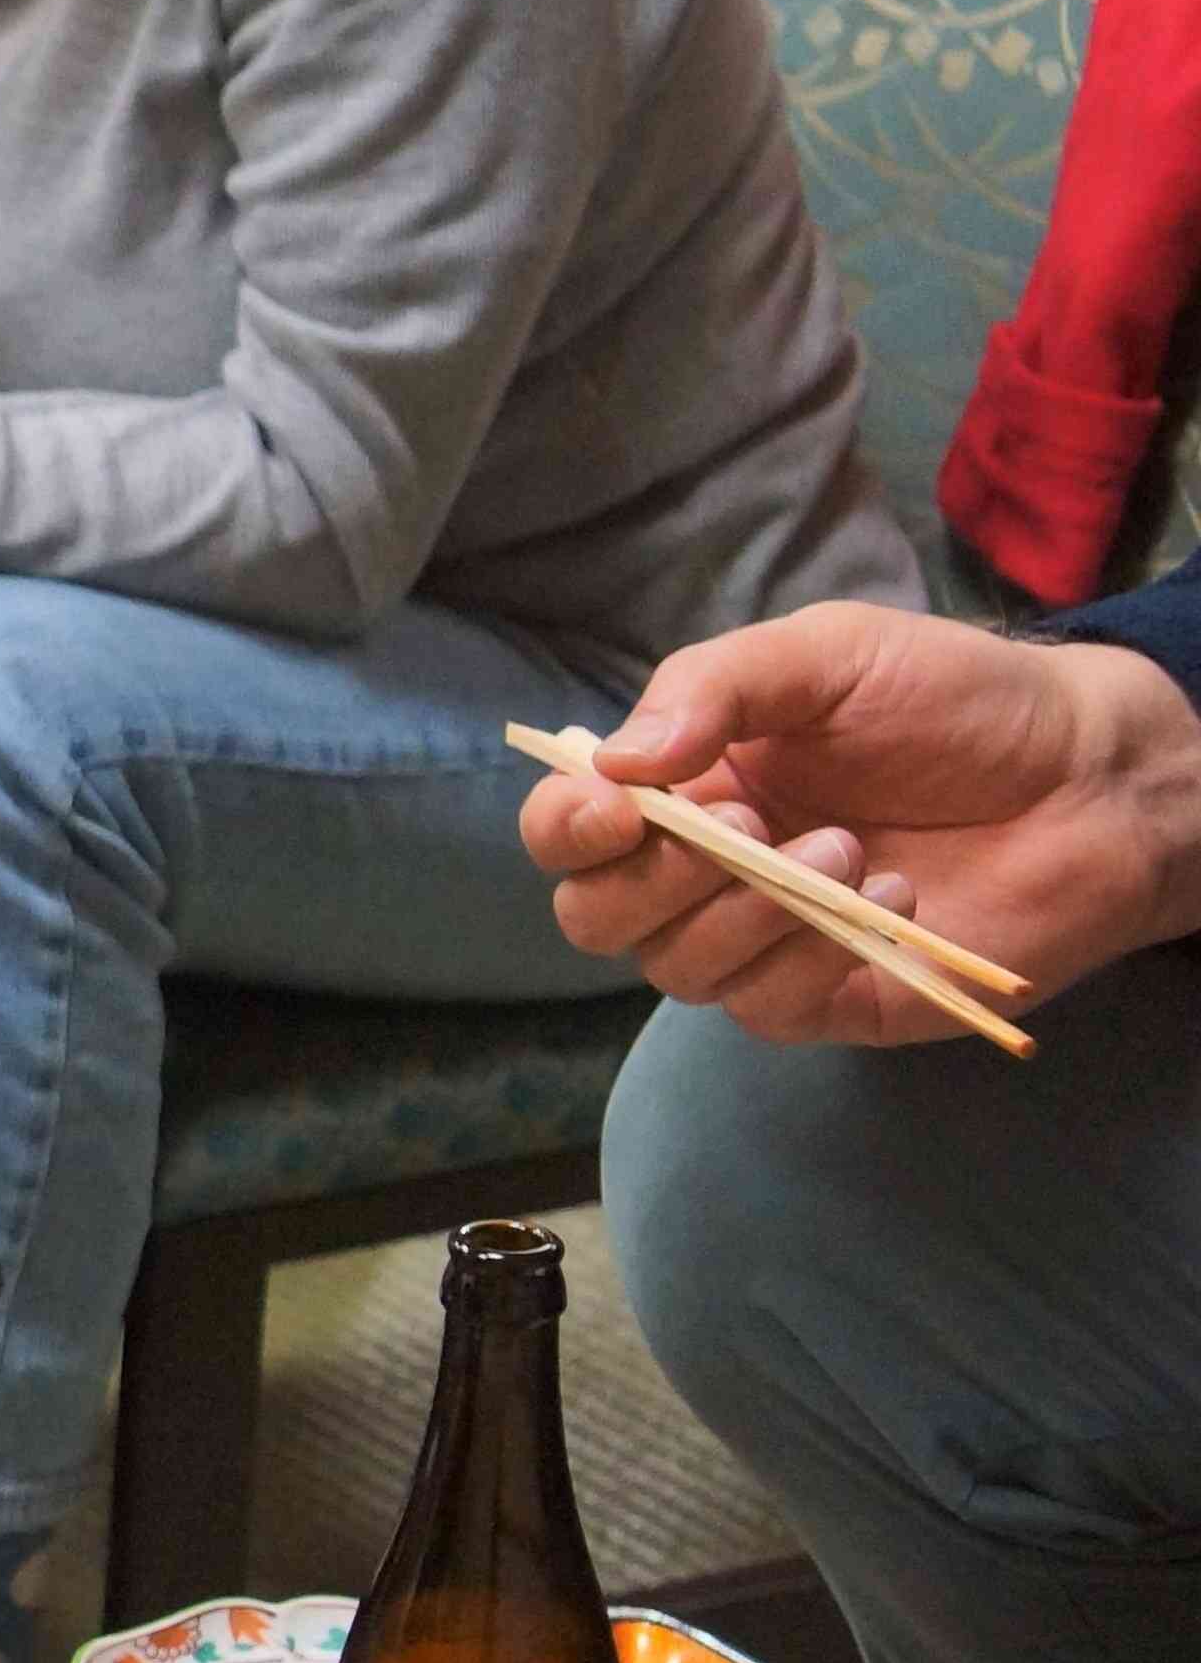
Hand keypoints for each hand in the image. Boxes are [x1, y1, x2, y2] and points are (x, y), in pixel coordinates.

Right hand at [517, 602, 1200, 1041]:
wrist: (1092, 777)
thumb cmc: (959, 703)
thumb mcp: (829, 654)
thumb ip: (714, 687)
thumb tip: (615, 759)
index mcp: (686, 784)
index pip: (569, 828)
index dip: (569, 827)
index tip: (622, 805)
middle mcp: (705, 871)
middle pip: (595, 915)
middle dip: (654, 878)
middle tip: (747, 824)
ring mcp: (763, 942)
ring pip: (676, 968)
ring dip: (748, 911)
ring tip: (846, 849)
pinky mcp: (829, 999)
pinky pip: (764, 1008)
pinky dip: (813, 954)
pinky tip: (892, 899)